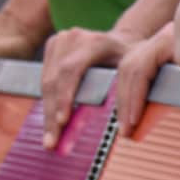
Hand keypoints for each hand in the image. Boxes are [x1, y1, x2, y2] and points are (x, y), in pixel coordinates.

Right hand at [40, 27, 140, 149]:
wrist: (120, 41)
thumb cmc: (131, 59)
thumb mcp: (134, 70)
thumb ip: (126, 90)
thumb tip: (123, 124)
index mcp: (94, 42)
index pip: (71, 70)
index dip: (65, 96)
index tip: (63, 122)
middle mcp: (72, 38)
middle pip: (55, 79)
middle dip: (52, 113)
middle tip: (52, 142)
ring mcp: (59, 41)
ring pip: (46, 82)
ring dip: (47, 112)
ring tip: (49, 139)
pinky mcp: (51, 47)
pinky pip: (45, 80)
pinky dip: (48, 103)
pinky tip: (50, 123)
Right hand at [114, 24, 174, 132]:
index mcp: (161, 42)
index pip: (140, 71)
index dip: (136, 96)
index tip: (135, 121)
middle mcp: (147, 45)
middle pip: (127, 74)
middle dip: (125, 104)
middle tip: (124, 131)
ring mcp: (141, 50)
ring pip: (123, 76)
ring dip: (122, 103)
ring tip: (123, 128)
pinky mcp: (141, 59)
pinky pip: (127, 78)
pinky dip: (126, 97)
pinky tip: (126, 115)